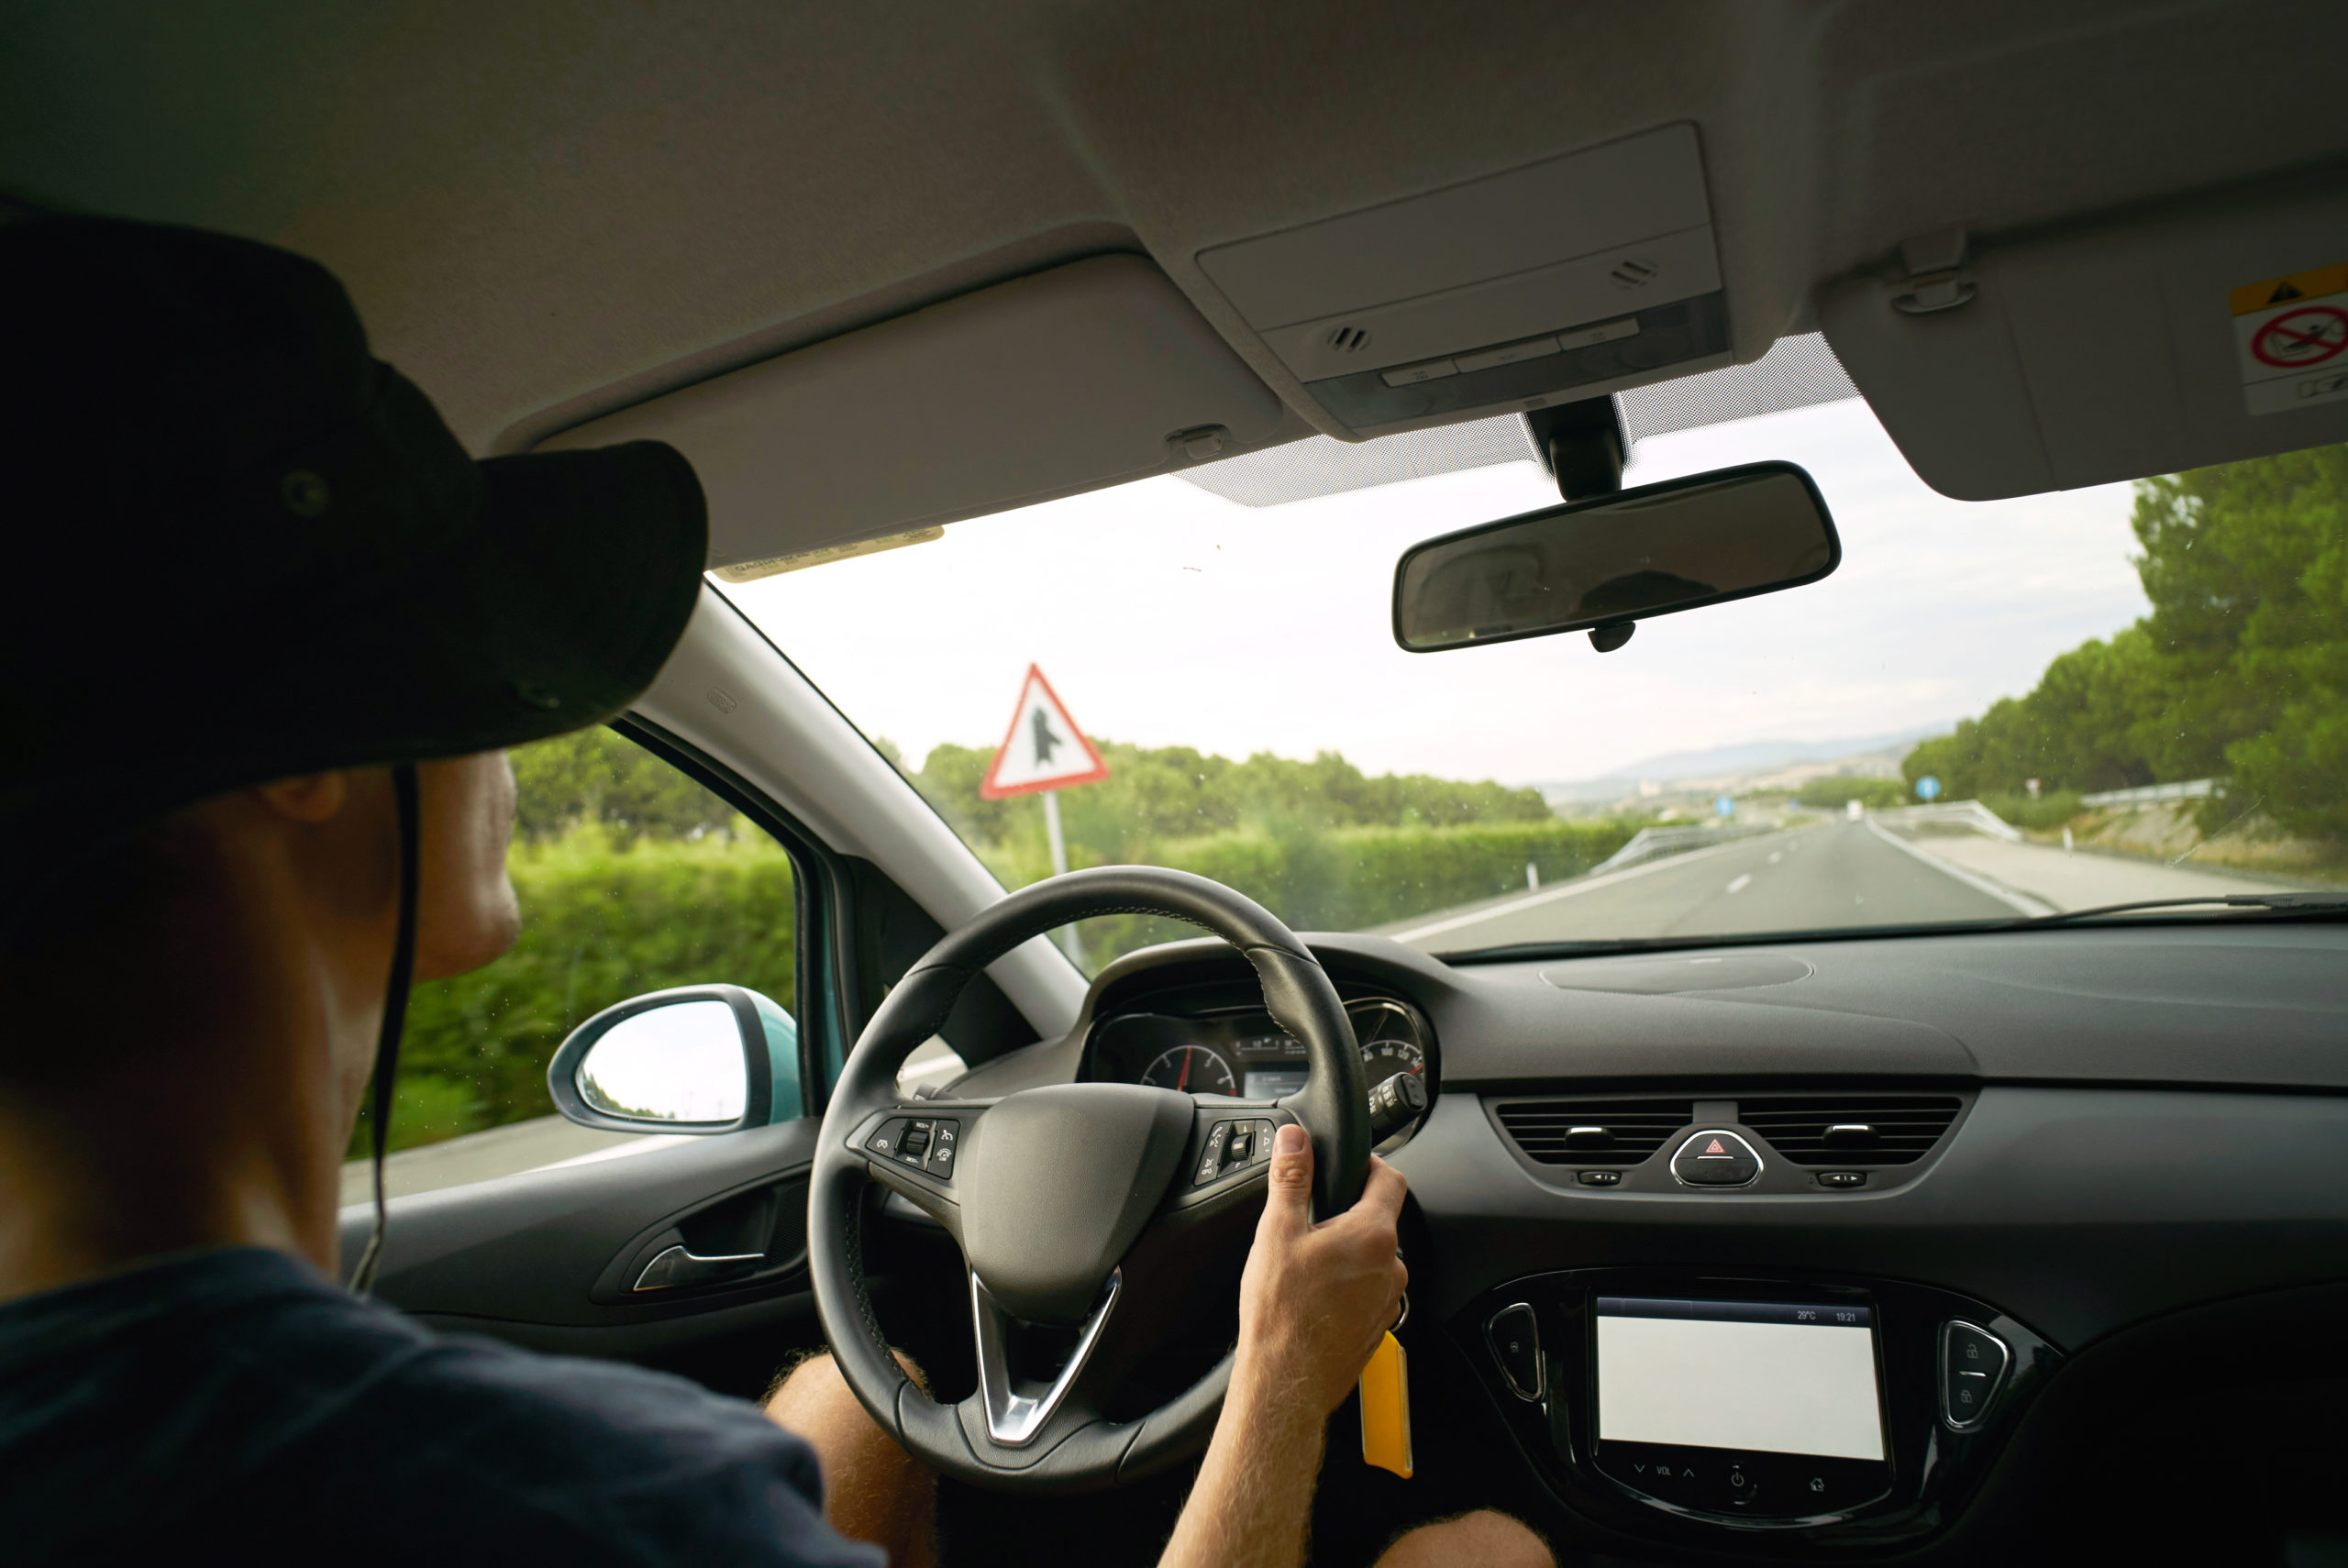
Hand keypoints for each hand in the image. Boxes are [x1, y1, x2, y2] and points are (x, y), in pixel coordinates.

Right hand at [1233, 1123, 1407, 1421]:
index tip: (1350, 1165)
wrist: (1286, 1381)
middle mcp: (1390, 1267)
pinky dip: (1347, 1287)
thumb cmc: (1283, 1313)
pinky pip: (1367, 1293)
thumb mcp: (1278, 1232)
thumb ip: (1292, 1179)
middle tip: (1310, 1223)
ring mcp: (1387, 1300)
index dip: (1370, 1164)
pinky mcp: (1377, 1326)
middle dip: (1348, 1214)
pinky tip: (1314, 1298)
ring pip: (1372, 1260)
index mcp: (1373, 1235)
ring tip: (1307, 1267)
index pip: (1391, 1179)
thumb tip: (1296, 1140)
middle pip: (1379, 1221)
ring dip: (1347, 1254)